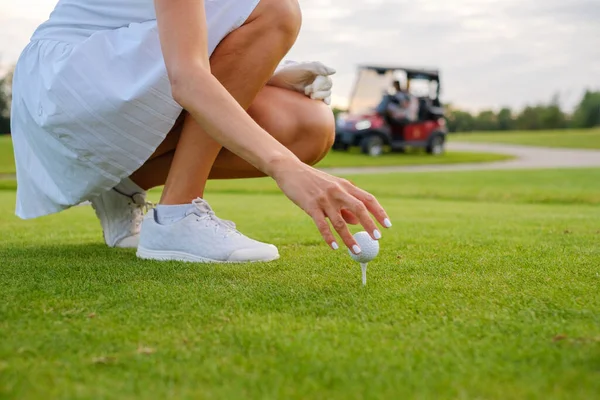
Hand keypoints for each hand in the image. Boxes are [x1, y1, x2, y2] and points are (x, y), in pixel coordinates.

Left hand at [268, 61, 335, 104]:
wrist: (272, 81)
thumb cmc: (285, 72)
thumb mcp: (300, 67)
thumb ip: (317, 67)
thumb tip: (334, 71)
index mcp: (314, 70)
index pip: (326, 78)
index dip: (320, 84)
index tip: (310, 89)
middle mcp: (315, 78)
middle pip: (328, 85)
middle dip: (320, 90)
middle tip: (308, 93)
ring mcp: (313, 87)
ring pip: (327, 93)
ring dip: (321, 96)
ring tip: (309, 97)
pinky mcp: (310, 96)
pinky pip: (322, 99)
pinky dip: (324, 101)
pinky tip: (324, 104)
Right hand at [273, 163, 391, 252]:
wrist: (290, 169)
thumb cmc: (313, 181)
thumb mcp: (332, 189)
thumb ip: (345, 205)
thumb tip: (358, 223)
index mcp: (346, 186)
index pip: (368, 199)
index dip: (379, 212)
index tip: (388, 226)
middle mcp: (338, 191)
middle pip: (359, 208)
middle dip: (370, 224)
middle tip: (377, 239)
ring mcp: (324, 198)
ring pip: (340, 221)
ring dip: (349, 238)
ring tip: (357, 251)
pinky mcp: (310, 205)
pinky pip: (322, 225)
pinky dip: (329, 237)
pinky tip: (334, 247)